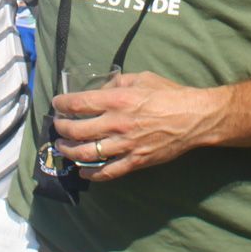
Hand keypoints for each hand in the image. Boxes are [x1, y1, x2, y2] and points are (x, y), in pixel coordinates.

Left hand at [50, 70, 225, 180]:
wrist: (194, 118)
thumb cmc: (170, 95)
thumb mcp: (143, 78)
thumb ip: (118, 82)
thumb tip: (101, 89)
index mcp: (118, 100)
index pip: (79, 104)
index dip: (62, 104)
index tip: (56, 104)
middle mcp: (117, 123)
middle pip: (76, 130)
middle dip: (61, 128)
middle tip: (58, 125)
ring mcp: (125, 145)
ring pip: (86, 153)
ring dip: (69, 151)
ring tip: (63, 147)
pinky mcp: (134, 161)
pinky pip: (107, 172)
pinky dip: (91, 173)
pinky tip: (82, 171)